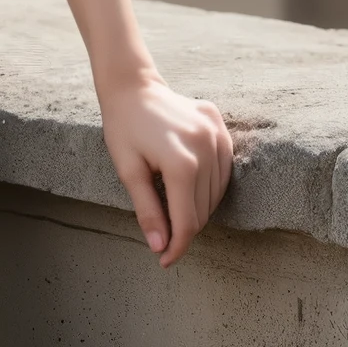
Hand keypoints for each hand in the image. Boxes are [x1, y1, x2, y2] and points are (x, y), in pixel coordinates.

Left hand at [99, 68, 231, 266]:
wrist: (132, 85)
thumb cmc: (124, 128)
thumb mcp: (128, 171)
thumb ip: (148, 211)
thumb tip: (160, 248)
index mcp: (181, 163)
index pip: (187, 222)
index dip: (176, 247)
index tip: (164, 261)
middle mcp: (205, 148)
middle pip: (203, 210)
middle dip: (183, 226)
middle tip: (162, 229)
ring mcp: (216, 134)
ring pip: (216, 193)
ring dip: (197, 205)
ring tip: (173, 200)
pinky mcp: (219, 124)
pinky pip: (223, 168)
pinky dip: (210, 183)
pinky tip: (191, 180)